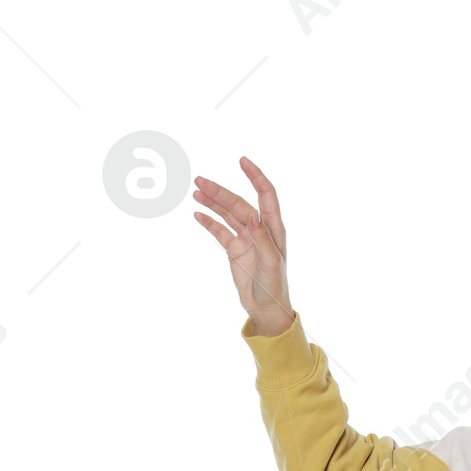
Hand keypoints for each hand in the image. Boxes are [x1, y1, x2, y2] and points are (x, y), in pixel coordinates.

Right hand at [192, 157, 294, 336]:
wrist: (266, 309)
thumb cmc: (274, 287)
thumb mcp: (271, 264)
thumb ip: (263, 239)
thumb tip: (253, 216)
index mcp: (272, 229)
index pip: (265, 195)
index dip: (255, 177)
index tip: (242, 161)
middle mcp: (259, 229)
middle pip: (238, 203)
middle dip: (220, 191)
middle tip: (199, 180)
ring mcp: (245, 238)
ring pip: (227, 214)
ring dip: (212, 202)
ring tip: (196, 190)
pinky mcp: (235, 250)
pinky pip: (220, 231)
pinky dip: (209, 222)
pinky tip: (198, 213)